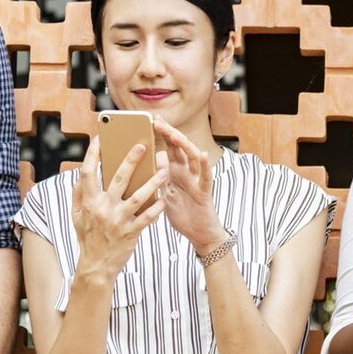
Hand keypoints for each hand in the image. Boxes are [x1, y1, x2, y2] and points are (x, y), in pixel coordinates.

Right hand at [72, 136, 167, 282]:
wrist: (96, 267)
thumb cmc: (88, 238)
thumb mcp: (77, 217)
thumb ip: (78, 196)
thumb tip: (80, 176)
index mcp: (89, 202)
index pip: (88, 173)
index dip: (93, 154)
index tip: (99, 139)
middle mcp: (104, 209)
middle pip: (118, 179)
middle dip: (131, 160)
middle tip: (143, 145)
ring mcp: (119, 220)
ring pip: (139, 196)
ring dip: (153, 182)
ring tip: (164, 170)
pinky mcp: (132, 232)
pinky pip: (148, 216)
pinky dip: (157, 206)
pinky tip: (165, 197)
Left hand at [154, 118, 226, 254]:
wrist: (197, 233)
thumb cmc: (181, 213)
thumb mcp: (163, 194)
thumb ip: (157, 178)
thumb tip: (146, 162)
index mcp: (175, 172)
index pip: (168, 147)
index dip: (161, 134)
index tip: (151, 120)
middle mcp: (186, 172)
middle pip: (179, 147)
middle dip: (169, 133)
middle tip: (157, 120)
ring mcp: (196, 180)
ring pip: (191, 156)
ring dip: (183, 144)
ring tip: (174, 134)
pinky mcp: (204, 191)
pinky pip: (205, 176)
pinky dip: (204, 165)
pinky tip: (202, 154)